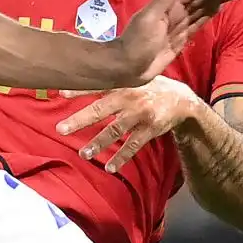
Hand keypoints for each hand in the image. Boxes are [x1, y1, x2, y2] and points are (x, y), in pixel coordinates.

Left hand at [56, 76, 204, 172]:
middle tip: (60, 129)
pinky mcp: (151, 129)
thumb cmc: (148, 87)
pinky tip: (110, 167)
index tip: (60, 94)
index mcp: (122, 84)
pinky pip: (133, 145)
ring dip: (98, 143)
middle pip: (100, 110)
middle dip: (80, 120)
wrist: (183, 100)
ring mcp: (140, 115)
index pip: (96, 86)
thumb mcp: (131, 78)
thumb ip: (110, 79)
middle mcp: (129, 98)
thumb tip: (82, 76)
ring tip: (83, 154)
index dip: (79, 90)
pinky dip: (122, 157)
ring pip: (115, 131)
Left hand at [110, 0, 242, 85]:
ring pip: (204, 6)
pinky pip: (200, 20)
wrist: (127, 67)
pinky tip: (221, 5)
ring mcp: (180, 23)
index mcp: (169, 5)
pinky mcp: (182, 36)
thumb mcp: (148, 20)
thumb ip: (163, 0)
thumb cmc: (136, 43)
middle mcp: (176, 11)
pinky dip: (211, 12)